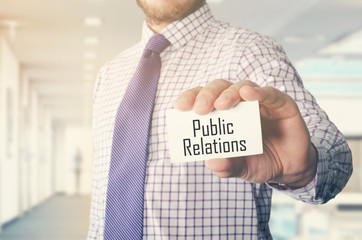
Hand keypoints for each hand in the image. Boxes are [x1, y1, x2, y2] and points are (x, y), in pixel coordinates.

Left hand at [175, 79, 316, 188]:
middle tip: (200, 109)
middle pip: (219, 88)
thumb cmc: (259, 162)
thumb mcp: (240, 168)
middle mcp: (239, 104)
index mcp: (224, 115)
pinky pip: (269, 93)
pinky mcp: (281, 103)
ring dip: (229, 94)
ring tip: (221, 105)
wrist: (289, 168)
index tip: (180, 107)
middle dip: (207, 95)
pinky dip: (258, 92)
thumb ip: (226, 166)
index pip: (203, 99)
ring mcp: (260, 102)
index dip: (191, 98)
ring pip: (241, 86)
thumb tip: (211, 162)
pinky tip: (248, 95)